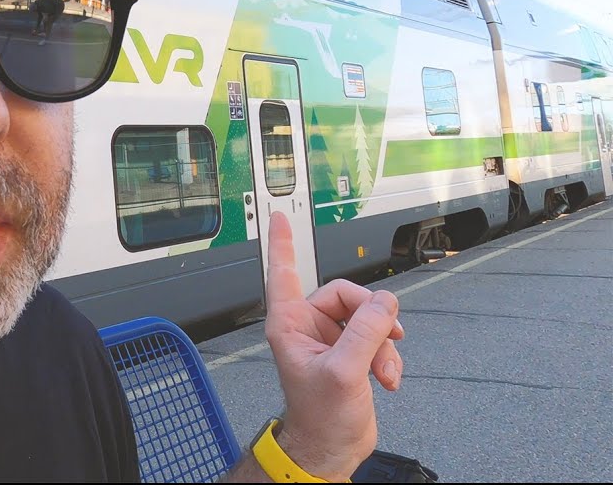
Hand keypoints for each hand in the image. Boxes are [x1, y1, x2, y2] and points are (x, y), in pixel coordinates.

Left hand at [264, 211, 403, 481]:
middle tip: (386, 340)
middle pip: (348, 296)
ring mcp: (329, 339)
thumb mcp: (344, 372)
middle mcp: (307, 327)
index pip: (284, 273)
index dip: (281, 243)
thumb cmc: (320, 418)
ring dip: (383, 345)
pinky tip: (387, 379)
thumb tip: (384, 302)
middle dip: (373, 320)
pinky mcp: (349, 353)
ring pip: (368, 318)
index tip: (278, 216)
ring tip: (384, 373)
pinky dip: (387, 357)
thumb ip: (365, 331)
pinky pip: (377, 337)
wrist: (332, 449)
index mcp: (290, 324)